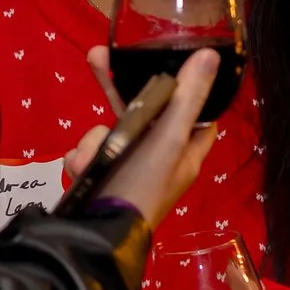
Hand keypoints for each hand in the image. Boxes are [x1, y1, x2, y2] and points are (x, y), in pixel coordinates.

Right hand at [64, 44, 217, 231]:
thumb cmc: (141, 188)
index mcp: (186, 149)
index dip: (184, 85)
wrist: (94, 235)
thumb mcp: (168, 140)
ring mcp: (129, 164)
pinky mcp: (101, 173)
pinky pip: (90, 150)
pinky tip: (79, 170)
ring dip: (94, 142)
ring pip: (110, 129)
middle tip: (96, 58)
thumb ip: (186, 98)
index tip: (167, 59)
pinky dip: (82, 158)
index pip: (195, 110)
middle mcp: (160, 155)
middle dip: (118, 91)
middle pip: (143, 108)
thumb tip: (211, 54)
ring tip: (87, 162)